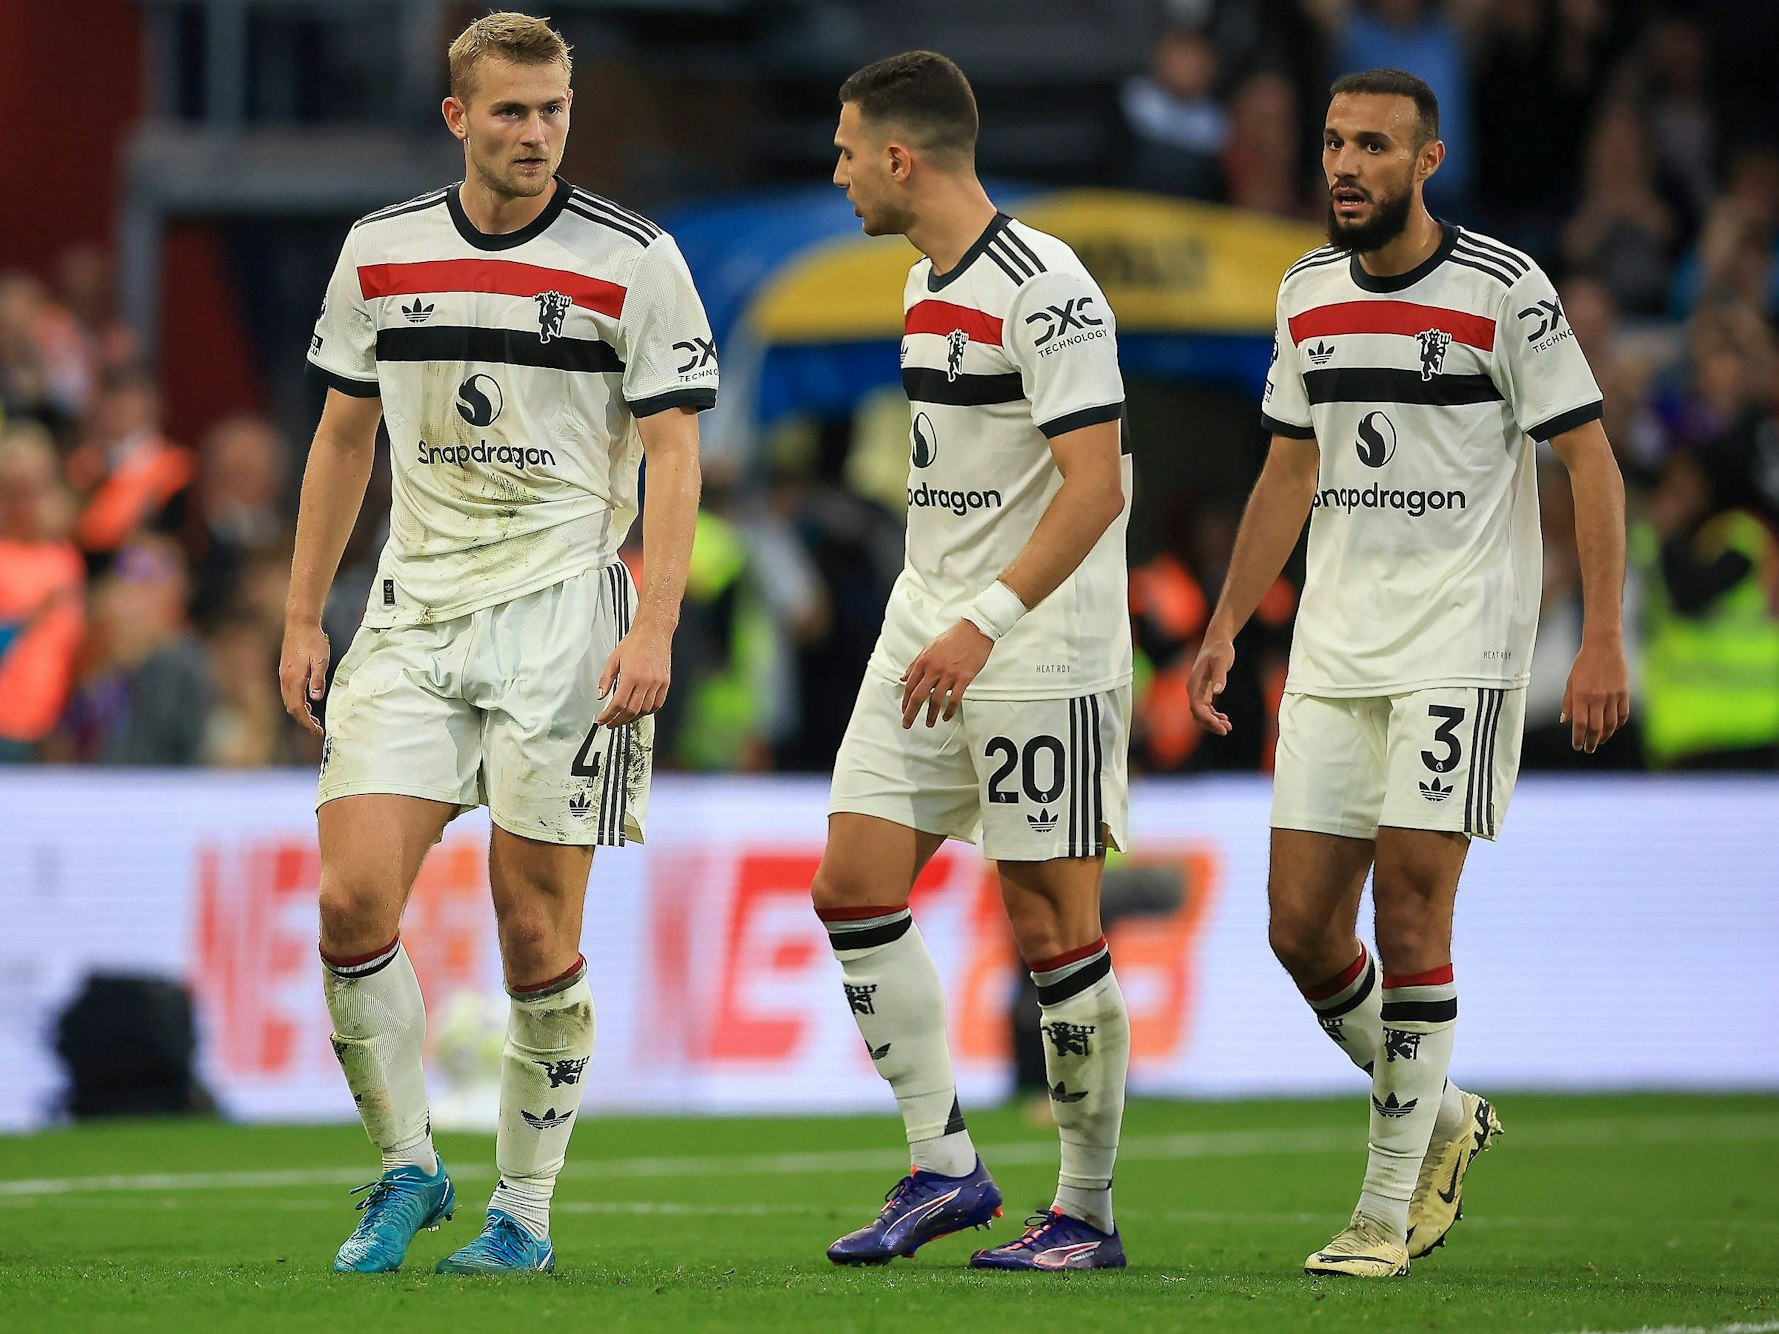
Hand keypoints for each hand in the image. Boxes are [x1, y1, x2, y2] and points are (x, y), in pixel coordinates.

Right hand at [279, 621, 329, 736]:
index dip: (307, 723)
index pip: (298, 708)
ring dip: (300, 713)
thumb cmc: (312, 641)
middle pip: (291, 708)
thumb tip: (315, 699)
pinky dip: (297, 703)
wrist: (300, 624)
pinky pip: (288, 693)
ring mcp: (283, 675)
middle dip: (303, 721)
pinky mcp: (285, 671)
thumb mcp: (320, 660)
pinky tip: (308, 702)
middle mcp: (285, 680)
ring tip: (314, 720)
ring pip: (289, 701)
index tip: (318, 732)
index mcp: (294, 679)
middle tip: (317, 730)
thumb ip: (317, 680)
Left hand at [597, 614, 672, 726]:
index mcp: (631, 675)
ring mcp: (657, 683)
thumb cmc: (635, 642)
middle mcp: (645, 681)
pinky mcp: (665, 682)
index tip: (603, 720)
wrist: (654, 632)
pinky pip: (657, 704)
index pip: (618, 703)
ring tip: (624, 719)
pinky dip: (648, 711)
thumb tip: (600, 696)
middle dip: (619, 720)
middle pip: (631, 710)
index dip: (609, 715)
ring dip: (633, 718)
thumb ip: (606, 679)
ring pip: (645, 710)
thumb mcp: (613, 659)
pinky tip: (640, 711)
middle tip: (611, 723)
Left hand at [900, 620, 992, 727]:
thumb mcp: (929, 647)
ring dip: (931, 715)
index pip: (910, 685)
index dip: (905, 701)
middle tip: (907, 723)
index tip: (904, 710)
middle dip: (911, 713)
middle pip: (918, 696)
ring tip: (929, 723)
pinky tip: (946, 717)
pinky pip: (954, 699)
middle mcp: (934, 669)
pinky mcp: (963, 678)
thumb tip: (904, 677)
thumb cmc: (953, 637)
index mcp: (924, 661)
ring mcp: (949, 675)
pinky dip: (949, 711)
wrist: (974, 631)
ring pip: (935, 701)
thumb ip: (916, 664)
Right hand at [1188, 637, 1235, 735]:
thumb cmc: (1219, 649)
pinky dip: (1214, 715)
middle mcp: (1194, 689)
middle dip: (1210, 724)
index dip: (1206, 718)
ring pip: (1202, 713)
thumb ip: (1219, 675)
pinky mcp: (1205, 690)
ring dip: (1213, 722)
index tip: (1220, 725)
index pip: (1196, 707)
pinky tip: (1225, 718)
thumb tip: (1218, 691)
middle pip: (1198, 714)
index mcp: (1194, 684)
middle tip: (1226, 730)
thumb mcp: (1221, 660)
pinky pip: (1206, 708)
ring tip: (1228, 727)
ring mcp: (1198, 691)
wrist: (1217, 640)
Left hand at [1562, 639, 1630, 753]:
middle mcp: (1597, 698)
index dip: (1578, 738)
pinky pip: (1623, 714)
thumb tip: (1564, 721)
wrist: (1604, 646)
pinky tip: (1614, 728)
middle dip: (1592, 742)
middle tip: (1589, 749)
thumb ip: (1568, 702)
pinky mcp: (1624, 693)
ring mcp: (1612, 696)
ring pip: (1611, 724)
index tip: (1577, 746)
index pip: (1579, 724)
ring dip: (1606, 736)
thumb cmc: (1583, 664)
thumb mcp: (1570, 682)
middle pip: (1596, 728)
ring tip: (1600, 741)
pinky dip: (1619, 724)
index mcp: (1581, 696)